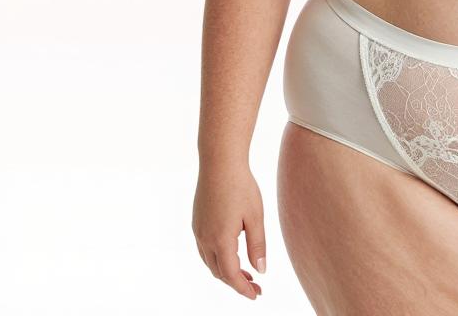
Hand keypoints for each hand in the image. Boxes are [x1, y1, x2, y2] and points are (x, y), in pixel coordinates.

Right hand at [192, 162, 265, 299]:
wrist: (220, 162)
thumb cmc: (241, 186)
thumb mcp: (255, 216)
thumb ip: (257, 245)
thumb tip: (261, 271)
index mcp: (221, 240)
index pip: (231, 275)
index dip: (243, 288)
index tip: (256, 295)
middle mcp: (205, 239)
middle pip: (219, 272)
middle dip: (236, 282)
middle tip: (255, 287)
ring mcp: (198, 231)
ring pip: (210, 262)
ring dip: (226, 271)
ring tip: (246, 273)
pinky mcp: (197, 222)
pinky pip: (205, 250)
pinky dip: (218, 258)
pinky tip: (232, 253)